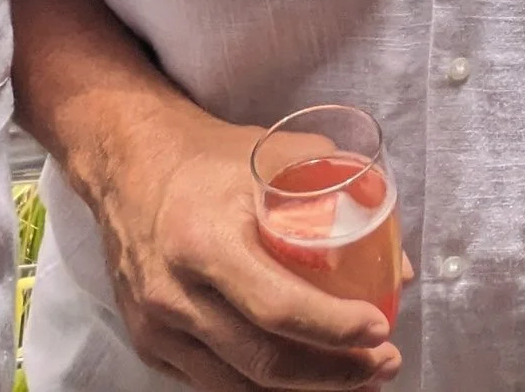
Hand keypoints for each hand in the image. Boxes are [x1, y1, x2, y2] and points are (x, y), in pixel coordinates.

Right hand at [84, 104, 406, 390]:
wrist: (128, 165)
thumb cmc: (210, 159)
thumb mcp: (277, 156)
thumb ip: (342, 195)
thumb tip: (397, 266)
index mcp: (206, 241)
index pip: (278, 305)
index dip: (334, 327)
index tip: (380, 328)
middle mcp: (175, 293)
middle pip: (263, 360)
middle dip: (334, 373)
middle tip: (382, 363)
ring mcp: (157, 326)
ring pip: (239, 384)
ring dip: (306, 390)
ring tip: (356, 378)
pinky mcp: (149, 344)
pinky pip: (213, 382)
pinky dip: (263, 386)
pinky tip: (303, 376)